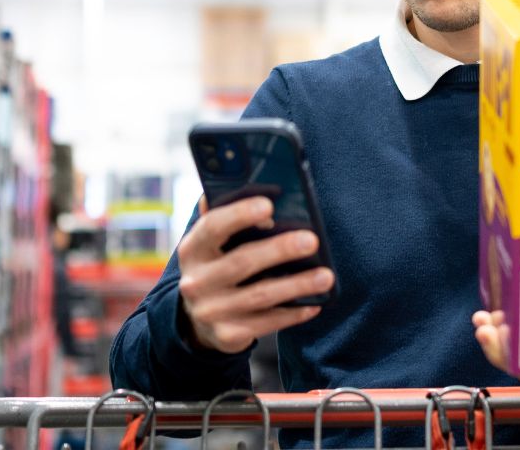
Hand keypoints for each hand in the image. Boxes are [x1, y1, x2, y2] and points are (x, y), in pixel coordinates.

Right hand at [176, 195, 334, 353]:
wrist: (196, 320)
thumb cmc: (217, 265)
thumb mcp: (212, 243)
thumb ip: (227, 215)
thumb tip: (255, 184)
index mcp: (193, 249)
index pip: (212, 227)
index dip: (239, 215)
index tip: (269, 205)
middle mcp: (196, 281)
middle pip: (242, 262)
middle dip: (279, 250)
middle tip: (312, 240)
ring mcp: (211, 311)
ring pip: (260, 296)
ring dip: (297, 285)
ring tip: (326, 276)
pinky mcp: (228, 335)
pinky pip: (267, 323)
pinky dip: (293, 312)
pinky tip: (315, 302)